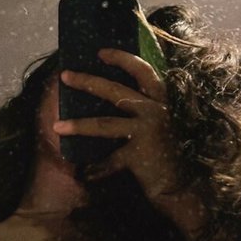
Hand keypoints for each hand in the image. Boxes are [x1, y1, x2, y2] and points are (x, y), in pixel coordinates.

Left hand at [53, 49, 178, 200]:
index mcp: (160, 100)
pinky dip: (95, 168)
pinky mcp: (140, 155)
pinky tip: (83, 173)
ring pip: (105, 123)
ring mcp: (148, 131)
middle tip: (65, 76)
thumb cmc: (167, 152)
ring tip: (57, 126)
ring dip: (79, 125)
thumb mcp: (160, 122)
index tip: (100, 52)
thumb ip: (143, 106)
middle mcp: (156, 111)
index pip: (142, 71)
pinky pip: (109, 159)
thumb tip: (114, 92)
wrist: (183, 188)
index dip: (122, 58)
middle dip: (87, 82)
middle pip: (115, 91)